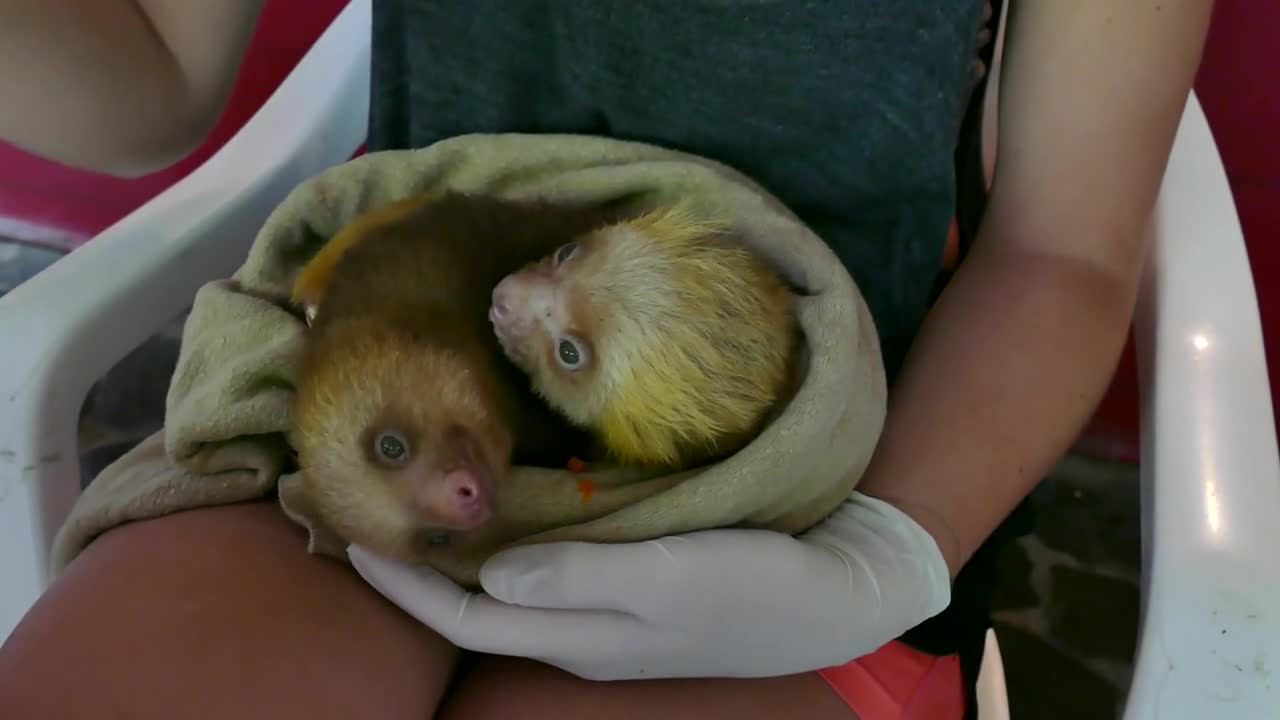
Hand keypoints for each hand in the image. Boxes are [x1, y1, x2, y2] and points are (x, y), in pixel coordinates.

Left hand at [347, 492, 950, 680]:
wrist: (827, 597)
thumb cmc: (749, 588)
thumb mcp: (668, 580)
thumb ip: (580, 578)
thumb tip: (492, 574)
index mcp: (579, 637)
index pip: (468, 616)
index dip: (406, 583)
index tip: (352, 534)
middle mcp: (580, 633)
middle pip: (478, 607)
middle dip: (419, 568)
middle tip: (374, 509)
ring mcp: (606, 614)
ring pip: (509, 590)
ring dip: (459, 554)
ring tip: (423, 505)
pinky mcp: (632, 589)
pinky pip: (548, 571)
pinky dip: (510, 541)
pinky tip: (507, 506)